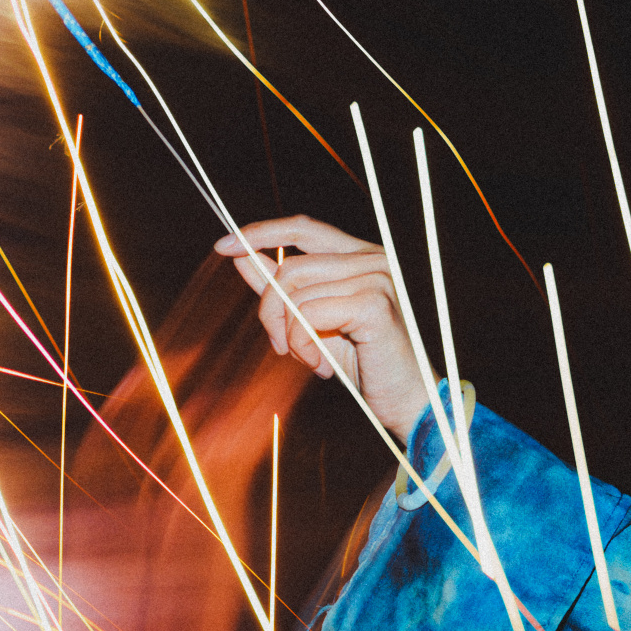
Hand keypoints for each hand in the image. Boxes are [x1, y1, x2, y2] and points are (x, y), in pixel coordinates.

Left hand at [214, 215, 432, 440]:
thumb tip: (241, 258)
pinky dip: (303, 345)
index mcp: (361, 256)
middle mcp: (372, 259)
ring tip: (310, 361)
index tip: (223, 246)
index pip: (303, 228)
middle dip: (270, 310)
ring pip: (296, 291)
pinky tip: (322, 368)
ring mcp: (376, 277)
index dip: (261, 233)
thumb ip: (283, 290)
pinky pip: (309, 314)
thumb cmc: (366, 365)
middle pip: (290, 266)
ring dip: (290, 335)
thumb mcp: (315, 324)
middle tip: (279, 348)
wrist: (406, 402)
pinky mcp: (374, 303)